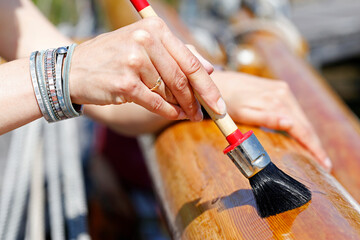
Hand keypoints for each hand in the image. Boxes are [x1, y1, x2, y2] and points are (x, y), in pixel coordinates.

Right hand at [69, 17, 224, 120]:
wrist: (74, 69)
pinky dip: (168, 112)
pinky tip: (174, 114)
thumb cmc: (113, 58)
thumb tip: (209, 69)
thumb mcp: (145, 47)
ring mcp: (134, 62)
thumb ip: (178, 54)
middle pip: (183, 78)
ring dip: (182, 106)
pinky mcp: (124, 83)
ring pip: (170, 91)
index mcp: (154, 28)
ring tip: (187, 113)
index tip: (218, 103)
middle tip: (205, 114)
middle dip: (198, 101)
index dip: (208, 86)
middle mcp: (145, 41)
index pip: (191, 61)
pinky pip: (156, 103)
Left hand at [212, 71, 330, 170]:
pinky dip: (300, 124)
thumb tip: (290, 123)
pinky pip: (294, 110)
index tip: (324, 164)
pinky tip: (303, 135)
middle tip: (325, 164)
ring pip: (301, 117)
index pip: (301, 128)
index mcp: (276, 102)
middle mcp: (283, 94)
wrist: (220, 83)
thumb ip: (265, 118)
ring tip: (317, 153)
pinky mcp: (279, 89)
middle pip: (305, 124)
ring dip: (309, 135)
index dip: (313, 147)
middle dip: (315, 144)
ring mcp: (282, 90)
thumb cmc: (227, 102)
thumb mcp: (242, 113)